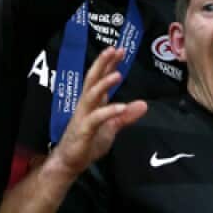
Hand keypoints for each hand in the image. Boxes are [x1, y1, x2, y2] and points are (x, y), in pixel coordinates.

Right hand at [50, 47, 147, 178]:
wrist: (69, 163)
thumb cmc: (88, 143)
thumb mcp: (112, 128)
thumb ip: (126, 115)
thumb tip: (143, 104)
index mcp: (92, 103)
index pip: (100, 78)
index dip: (109, 64)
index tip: (119, 50)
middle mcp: (86, 106)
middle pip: (92, 80)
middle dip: (102, 64)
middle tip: (113, 49)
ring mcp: (83, 117)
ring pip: (91, 95)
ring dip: (104, 84)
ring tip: (117, 74)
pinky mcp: (83, 131)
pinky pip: (96, 118)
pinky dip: (108, 111)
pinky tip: (121, 106)